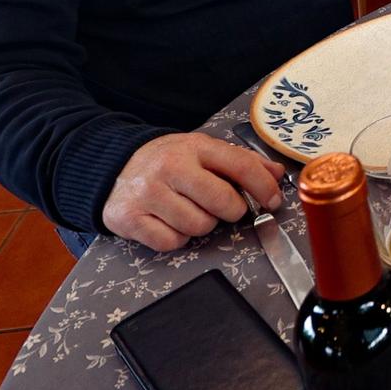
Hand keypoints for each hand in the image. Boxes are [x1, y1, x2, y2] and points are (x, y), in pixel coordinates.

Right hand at [102, 133, 284, 252]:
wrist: (114, 166)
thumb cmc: (167, 162)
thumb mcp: (203, 151)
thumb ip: (241, 162)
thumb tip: (276, 173)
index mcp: (194, 147)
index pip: (241, 166)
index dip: (264, 187)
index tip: (273, 201)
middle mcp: (170, 167)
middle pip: (223, 202)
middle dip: (231, 211)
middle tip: (223, 208)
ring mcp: (148, 193)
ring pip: (199, 226)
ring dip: (201, 225)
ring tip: (189, 210)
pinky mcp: (130, 218)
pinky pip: (172, 242)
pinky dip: (176, 238)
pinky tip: (169, 222)